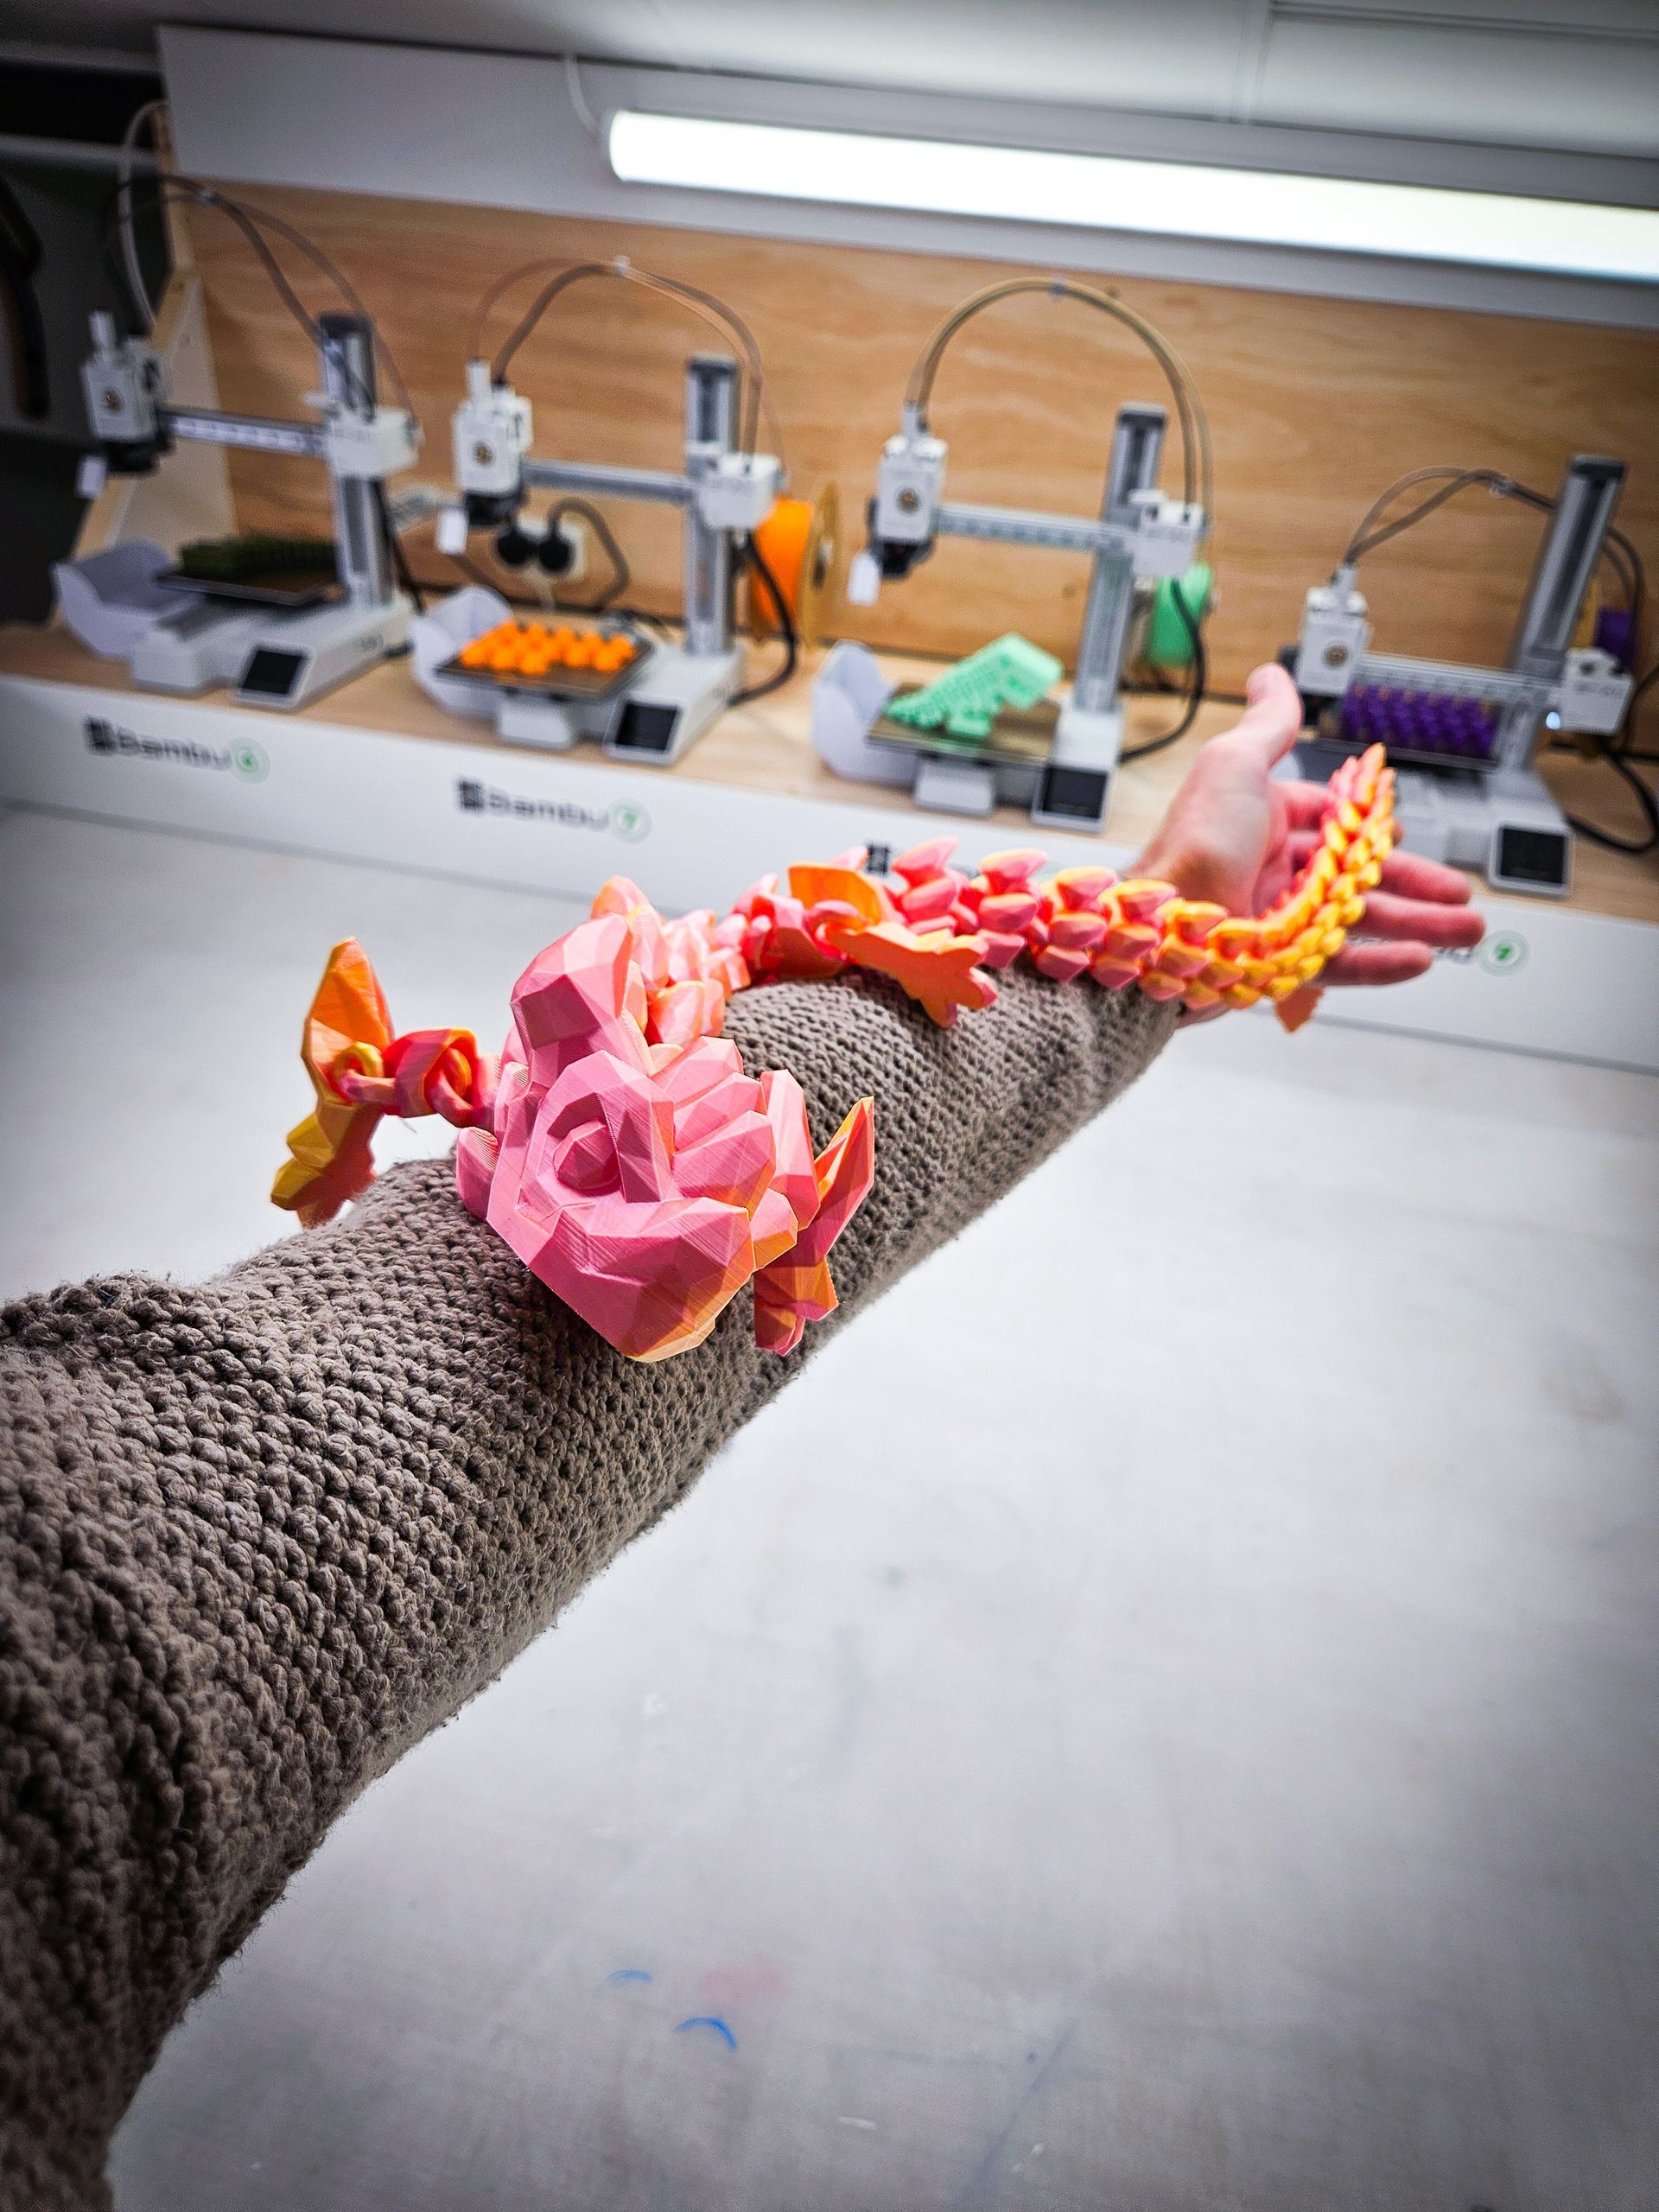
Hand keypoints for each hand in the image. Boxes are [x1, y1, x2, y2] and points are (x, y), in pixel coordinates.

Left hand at [1136, 662, 1483, 991]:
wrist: (1160, 932)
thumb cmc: (1192, 844)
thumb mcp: (1235, 765)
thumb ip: (1268, 725)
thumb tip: (1271, 676)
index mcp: (1263, 820)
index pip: (1332, 821)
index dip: (1371, 828)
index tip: (1403, 831)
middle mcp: (1269, 868)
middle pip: (1357, 875)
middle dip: (1415, 881)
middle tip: (1458, 892)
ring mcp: (1275, 918)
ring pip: (1359, 920)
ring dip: (1416, 923)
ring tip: (1463, 931)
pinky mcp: (1276, 964)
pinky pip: (1339, 964)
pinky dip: (1382, 963)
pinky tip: (1418, 959)